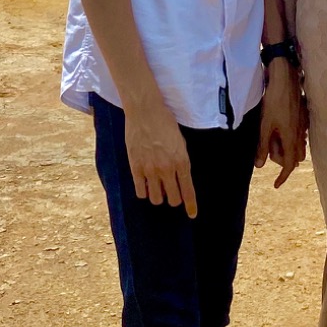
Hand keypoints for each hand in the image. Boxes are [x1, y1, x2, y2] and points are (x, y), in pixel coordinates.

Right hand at [124, 94, 197, 216]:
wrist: (145, 111)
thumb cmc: (165, 123)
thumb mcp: (181, 142)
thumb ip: (181, 161)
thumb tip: (180, 177)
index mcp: (182, 161)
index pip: (188, 191)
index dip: (191, 206)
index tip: (191, 215)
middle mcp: (167, 168)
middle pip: (172, 198)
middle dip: (174, 199)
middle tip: (172, 194)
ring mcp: (150, 169)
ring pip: (156, 198)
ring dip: (159, 196)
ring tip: (158, 188)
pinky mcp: (135, 167)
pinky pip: (140, 191)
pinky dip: (144, 192)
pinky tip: (145, 186)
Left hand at [257, 59, 306, 188]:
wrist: (286, 80)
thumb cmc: (274, 102)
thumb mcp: (264, 125)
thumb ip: (263, 146)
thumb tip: (260, 165)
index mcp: (291, 138)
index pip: (288, 165)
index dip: (282, 177)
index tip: (276, 185)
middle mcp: (300, 135)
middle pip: (294, 157)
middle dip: (283, 160)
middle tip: (268, 153)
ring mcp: (304, 126)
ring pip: (298, 146)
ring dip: (287, 149)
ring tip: (273, 140)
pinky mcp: (303, 118)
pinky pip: (299, 135)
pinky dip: (290, 139)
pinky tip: (280, 129)